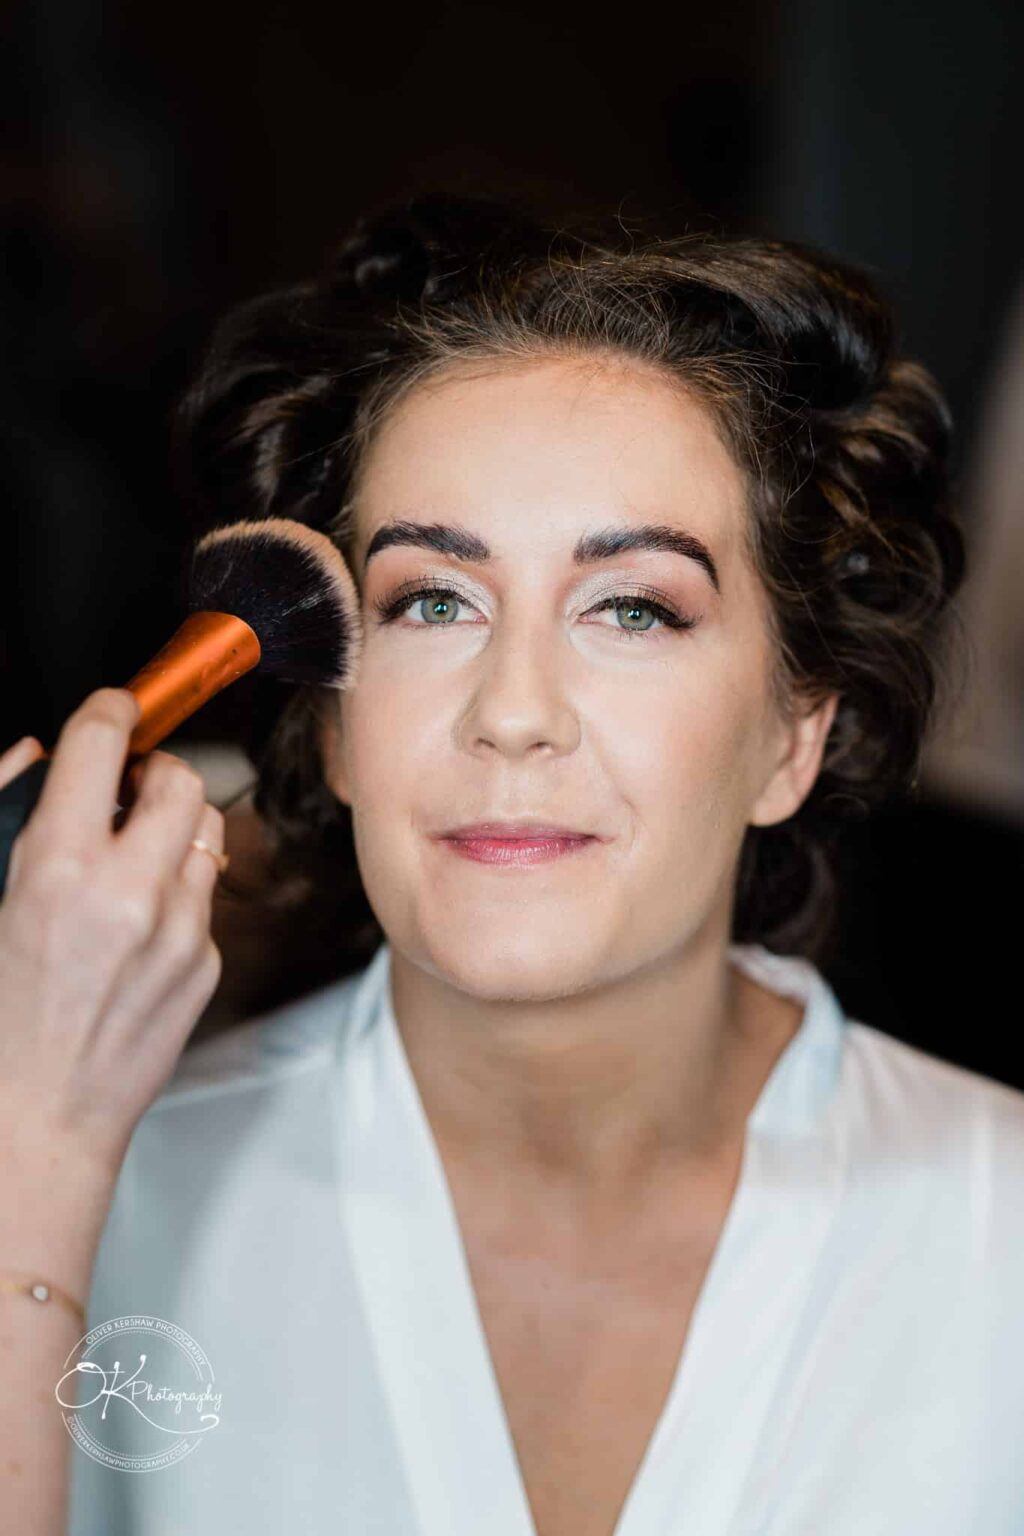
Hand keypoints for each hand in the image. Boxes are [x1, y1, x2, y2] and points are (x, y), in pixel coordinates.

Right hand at [0, 688, 224, 1176]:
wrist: (38, 1114)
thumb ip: (12, 812)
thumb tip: (40, 753)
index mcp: (58, 868)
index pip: (102, 742)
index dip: (111, 709)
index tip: (115, 707)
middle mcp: (130, 891)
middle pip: (181, 776)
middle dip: (155, 768)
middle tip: (128, 786)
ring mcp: (180, 929)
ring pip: (206, 829)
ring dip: (173, 825)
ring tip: (136, 852)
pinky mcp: (207, 962)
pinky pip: (205, 895)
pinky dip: (178, 890)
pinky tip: (138, 922)